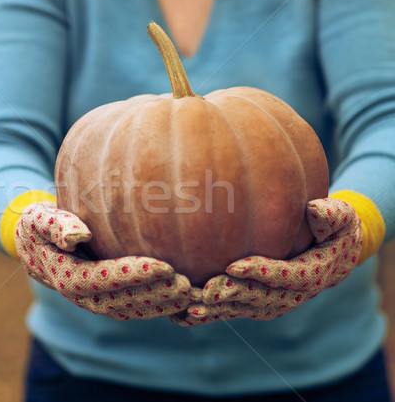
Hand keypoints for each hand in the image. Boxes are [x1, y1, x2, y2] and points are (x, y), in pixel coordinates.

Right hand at [15, 202, 190, 319]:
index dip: (135, 274)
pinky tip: (183, 298)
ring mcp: (97, 301)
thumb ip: (55, 226)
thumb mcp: (39, 219)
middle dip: (157, 293)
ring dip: (163, 304)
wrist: (37, 245)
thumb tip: (77, 235)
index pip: (105, 278)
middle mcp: (84, 295)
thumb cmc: (40, 225)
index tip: (165, 266)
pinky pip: (136, 308)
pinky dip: (160, 306)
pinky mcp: (109, 300)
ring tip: (192, 293)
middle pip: (124, 299)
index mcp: (68, 277)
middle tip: (187, 284)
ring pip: (133, 309)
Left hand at [169, 198, 361, 325]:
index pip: (283, 275)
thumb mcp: (342, 218)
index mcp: (308, 275)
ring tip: (190, 308)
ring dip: (216, 310)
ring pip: (240, 309)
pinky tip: (181, 314)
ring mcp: (270, 303)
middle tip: (207, 290)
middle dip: (232, 294)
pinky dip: (209, 315)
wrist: (332, 256)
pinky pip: (230, 311)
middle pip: (258, 297)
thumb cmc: (334, 230)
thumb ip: (332, 214)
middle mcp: (288, 296)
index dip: (259, 272)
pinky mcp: (254, 305)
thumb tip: (315, 209)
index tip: (234, 265)